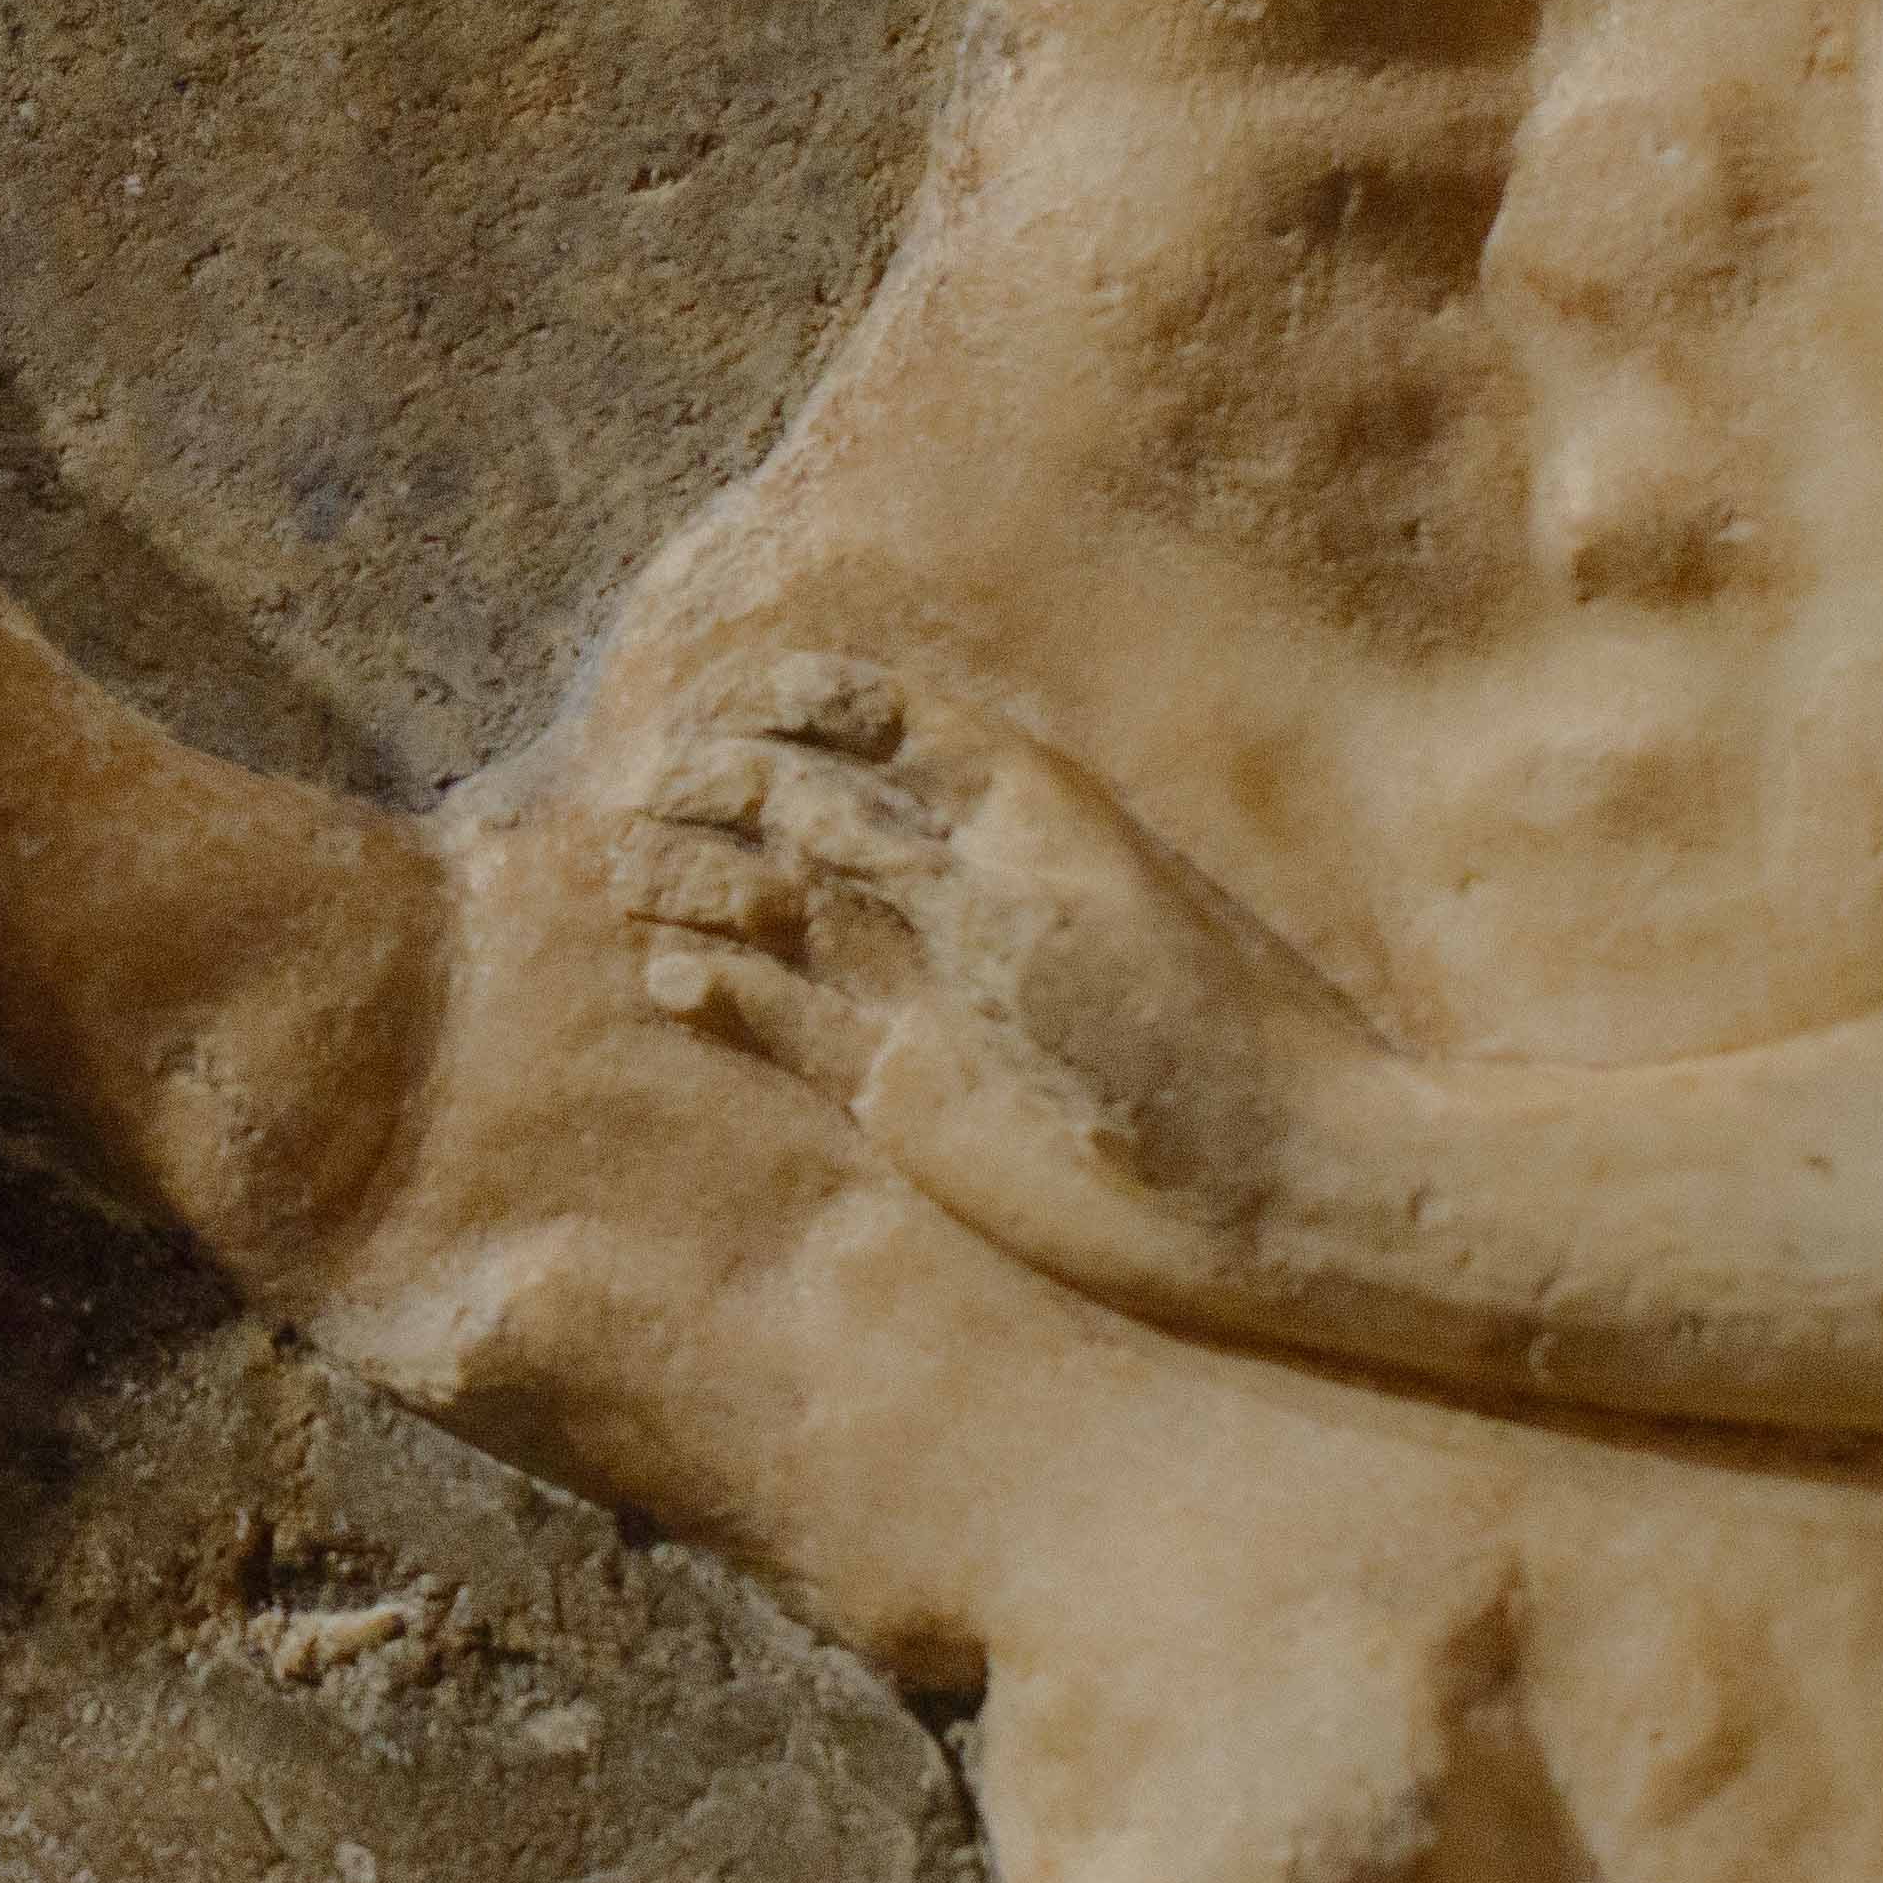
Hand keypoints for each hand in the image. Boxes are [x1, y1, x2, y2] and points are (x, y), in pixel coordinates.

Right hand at [615, 655, 1367, 1297]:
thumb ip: (895, 852)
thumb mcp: (1026, 906)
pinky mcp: (889, 1081)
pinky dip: (719, 992)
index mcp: (1002, 806)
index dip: (789, 698)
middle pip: (800, 804)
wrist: (1254, 1184)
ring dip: (696, 884)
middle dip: (717, 786)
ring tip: (628, 877)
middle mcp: (947, 883)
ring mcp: (914, 984)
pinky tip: (672, 979)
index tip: (717, 704)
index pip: (873, 716)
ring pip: (772, 909)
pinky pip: (780, 1018)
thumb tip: (767, 794)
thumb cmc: (1168, 1017)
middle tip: (645, 794)